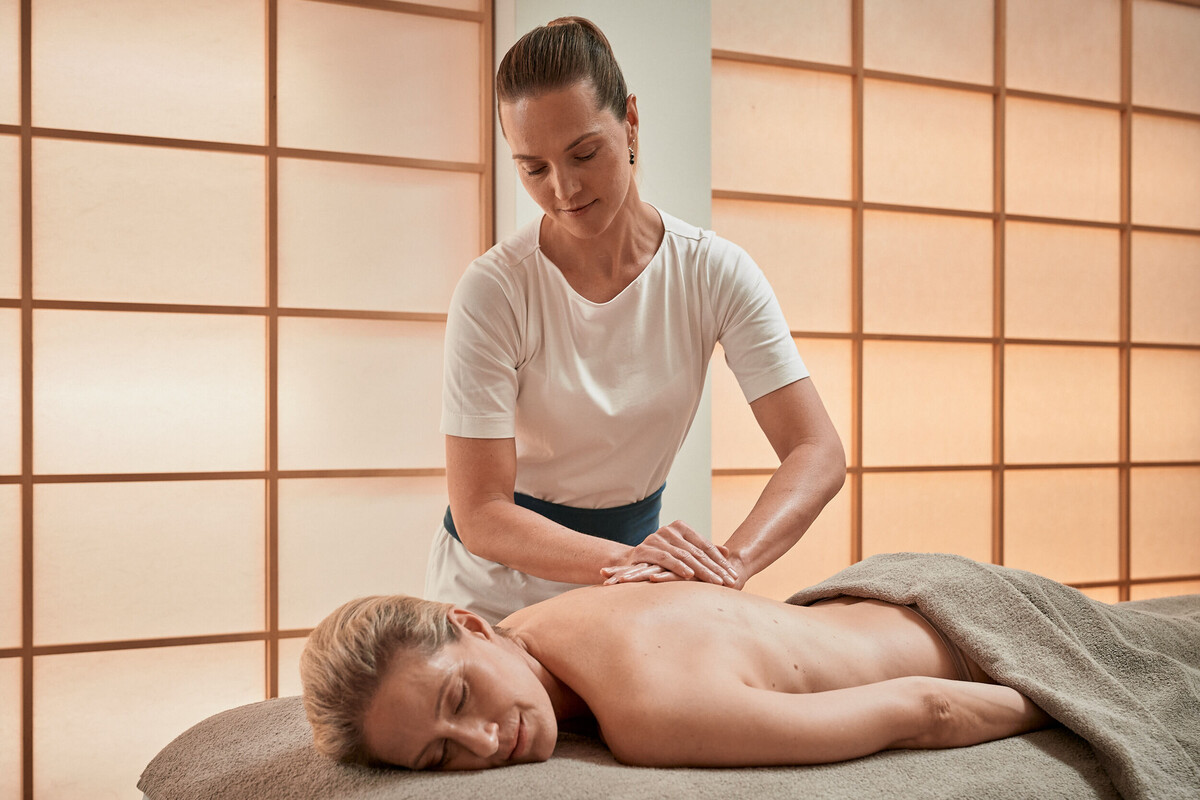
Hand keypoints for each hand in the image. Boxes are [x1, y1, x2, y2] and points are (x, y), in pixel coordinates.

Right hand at [599, 520, 738, 585]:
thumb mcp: (683, 553)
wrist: (629, 562)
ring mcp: (656, 538)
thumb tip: (728, 551)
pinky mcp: (644, 549)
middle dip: (715, 568)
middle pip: (697, 551)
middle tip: (729, 581)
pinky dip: (678, 567)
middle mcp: (669, 530)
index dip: (720, 560)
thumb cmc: (660, 559)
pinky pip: (665, 559)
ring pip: (684, 555)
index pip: (705, 545)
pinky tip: (690, 576)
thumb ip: (703, 551)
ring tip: (715, 582)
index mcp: (680, 527)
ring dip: (702, 570)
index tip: (733, 575)